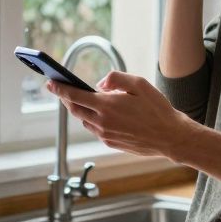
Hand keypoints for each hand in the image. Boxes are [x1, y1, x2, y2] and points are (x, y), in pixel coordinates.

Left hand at [45, 71, 194, 159]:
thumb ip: (115, 78)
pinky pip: (94, 129)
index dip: (60, 89)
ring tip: (82, 100)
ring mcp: (105, 134)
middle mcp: (102, 122)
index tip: (50, 82)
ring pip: (84, 120)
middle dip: (66, 98)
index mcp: (107, 105)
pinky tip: (100, 114)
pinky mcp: (110, 143)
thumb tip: (98, 84)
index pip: (74, 95)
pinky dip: (92, 120)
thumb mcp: (139, 83)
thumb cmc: (157, 108)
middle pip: (75, 109)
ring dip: (80, 109)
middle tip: (62, 89)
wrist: (170, 137)